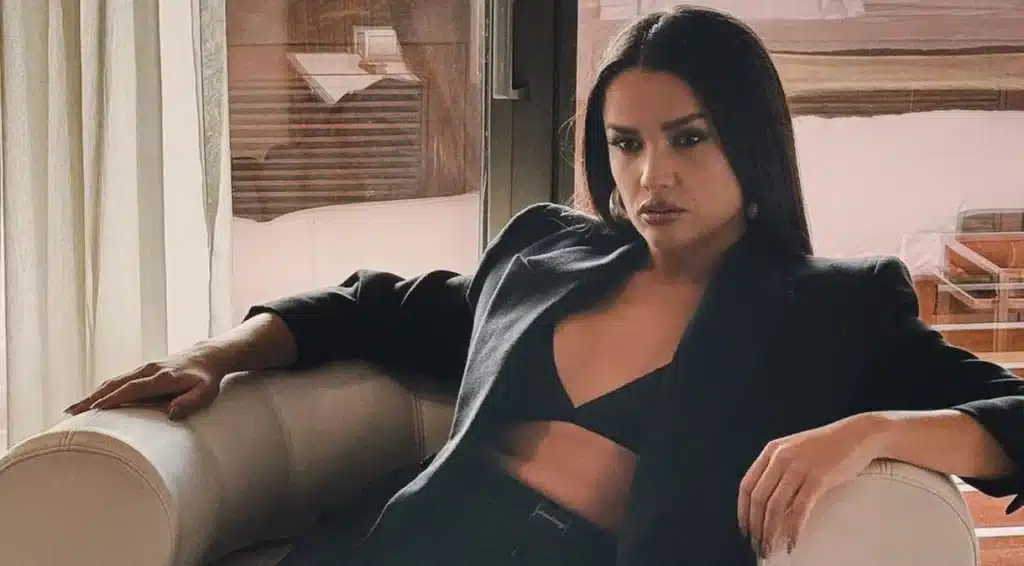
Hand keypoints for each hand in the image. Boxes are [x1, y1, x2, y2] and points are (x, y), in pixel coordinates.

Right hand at [64, 347, 226, 419]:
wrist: (207, 356)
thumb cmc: (207, 379)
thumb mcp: (205, 392)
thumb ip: (191, 402)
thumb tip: (171, 414)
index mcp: (162, 378)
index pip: (132, 388)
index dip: (113, 399)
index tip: (94, 409)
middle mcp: (149, 370)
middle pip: (116, 384)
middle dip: (92, 398)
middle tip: (71, 412)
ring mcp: (144, 368)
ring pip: (114, 381)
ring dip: (93, 394)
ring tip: (72, 409)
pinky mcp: (142, 370)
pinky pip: (119, 380)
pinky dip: (103, 389)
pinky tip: (91, 400)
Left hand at [737, 414, 883, 558]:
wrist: (858, 435)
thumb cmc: (827, 447)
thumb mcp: (794, 451)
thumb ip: (778, 470)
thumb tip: (767, 504)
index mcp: (771, 451)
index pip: (747, 486)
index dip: (743, 511)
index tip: (745, 529)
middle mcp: (781, 457)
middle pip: (759, 499)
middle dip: (756, 526)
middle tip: (759, 545)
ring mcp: (799, 467)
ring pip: (776, 506)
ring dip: (771, 532)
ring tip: (772, 548)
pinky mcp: (819, 478)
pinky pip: (800, 509)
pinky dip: (794, 529)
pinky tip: (793, 542)